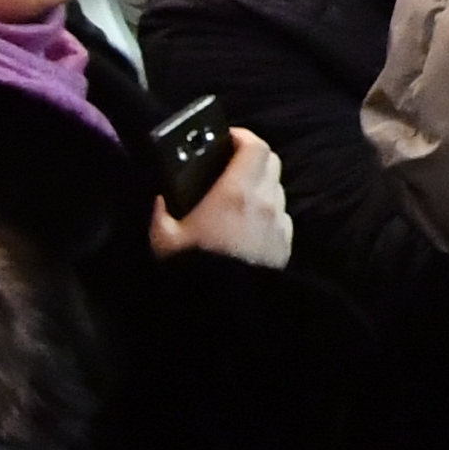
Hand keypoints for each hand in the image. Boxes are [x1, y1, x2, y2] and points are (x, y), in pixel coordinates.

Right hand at [150, 127, 291, 268]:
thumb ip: (161, 210)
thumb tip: (162, 196)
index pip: (255, 146)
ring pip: (277, 188)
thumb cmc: (193, 269)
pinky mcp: (287, 244)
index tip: (226, 139)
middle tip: (230, 165)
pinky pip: (281, 216)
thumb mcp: (164, 239)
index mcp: (235, 192)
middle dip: (252, 157)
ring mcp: (280, 223)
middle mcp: (265, 202)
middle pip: (270, 162)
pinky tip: (249, 225)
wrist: (227, 312)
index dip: (243, 137)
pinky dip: (268, 211)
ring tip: (238, 197)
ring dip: (261, 185)